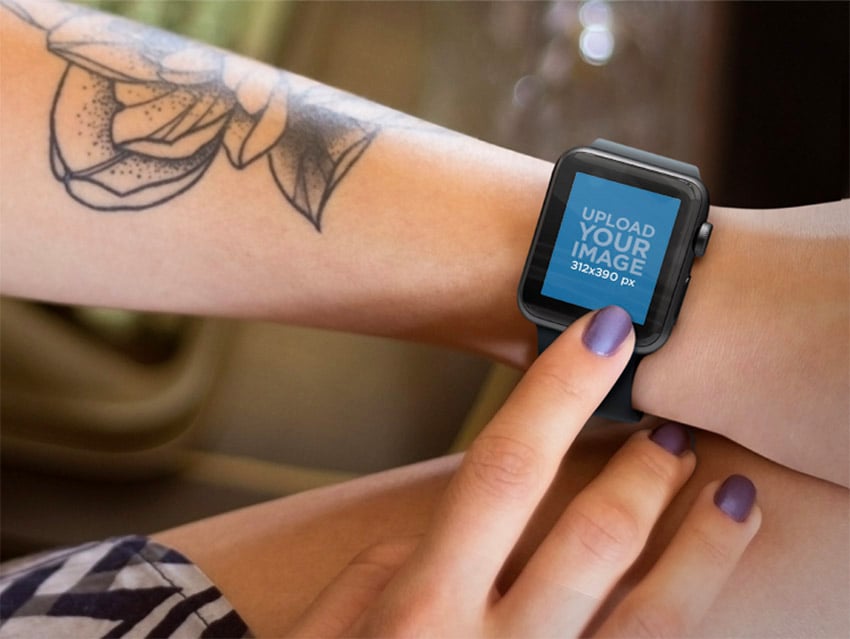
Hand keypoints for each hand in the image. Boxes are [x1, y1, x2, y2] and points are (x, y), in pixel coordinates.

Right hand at [287, 307, 761, 637]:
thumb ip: (373, 580)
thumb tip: (422, 540)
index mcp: (421, 612)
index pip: (503, 470)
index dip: (559, 395)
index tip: (602, 333)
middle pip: (593, 537)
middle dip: (645, 470)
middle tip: (673, 428)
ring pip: (650, 620)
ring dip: (701, 551)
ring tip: (730, 497)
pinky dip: (683, 628)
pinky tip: (702, 593)